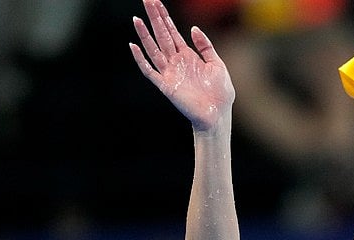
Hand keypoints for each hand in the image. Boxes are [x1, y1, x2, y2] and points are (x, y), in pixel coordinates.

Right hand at [129, 0, 234, 131]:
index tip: (156, 2)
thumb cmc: (220, 93)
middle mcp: (176, 62)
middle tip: (146, 0)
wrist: (218, 115)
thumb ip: (205, 46)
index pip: (172, 32)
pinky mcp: (166, 86)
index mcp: (188, 55)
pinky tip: (134, 46)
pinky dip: (141, 60)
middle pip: (161, 35)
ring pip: (153, 50)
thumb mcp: (217, 63)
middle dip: (154, 18)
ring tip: (137, 19)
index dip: (164, 17)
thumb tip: (192, 28)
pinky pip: (150, 71)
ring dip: (144, 35)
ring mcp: (169, 73)